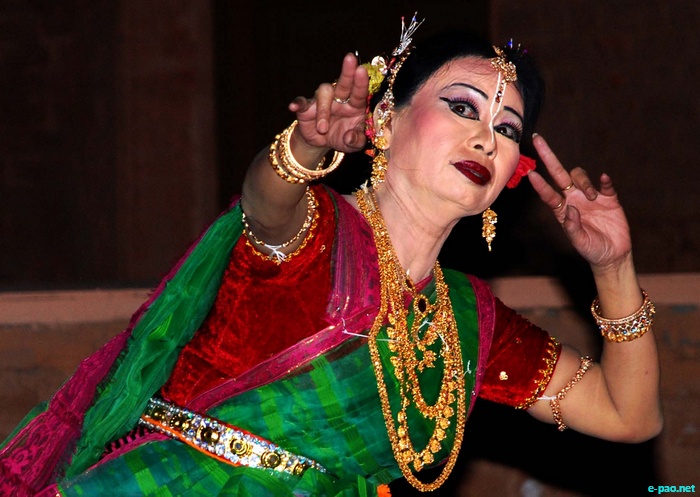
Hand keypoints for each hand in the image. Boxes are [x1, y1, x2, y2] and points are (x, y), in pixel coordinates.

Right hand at [288, 53, 368, 153]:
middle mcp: (340, 98)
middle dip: (347, 71)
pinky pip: (302, 102)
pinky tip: (294, 106)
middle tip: (350, 59)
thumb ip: (356, 142)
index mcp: (355, 105)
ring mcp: (322, 101)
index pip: (359, 92)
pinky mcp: (307, 108)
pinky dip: (298, 103)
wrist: (322, 143)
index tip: (362, 70)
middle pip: (344, 82)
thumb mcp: (353, 145)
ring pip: (323, 94)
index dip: (361, 82)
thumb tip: (350, 137)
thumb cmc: (342, 138)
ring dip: (323, 110)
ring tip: (323, 129)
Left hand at [527, 134, 632, 270]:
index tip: (530, 173)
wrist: (613, 254)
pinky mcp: (609, 198)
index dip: (540, 185)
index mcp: (562, 210)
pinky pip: (605, 185)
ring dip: (584, 183)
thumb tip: (570, 208)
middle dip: (548, 157)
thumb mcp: (580, 242)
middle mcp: (573, 199)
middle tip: (537, 139)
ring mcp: (590, 197)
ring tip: (592, 198)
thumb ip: (573, 227)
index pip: (548, 194)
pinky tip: (604, 181)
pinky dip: (604, 181)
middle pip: (558, 173)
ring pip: (580, 177)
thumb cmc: (591, 249)